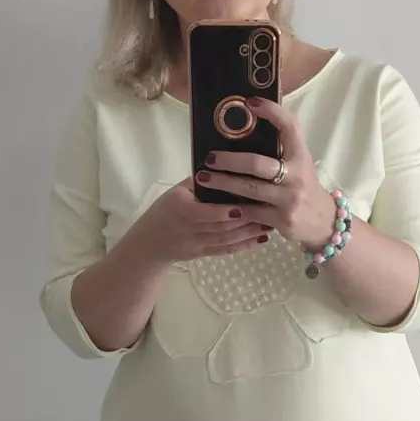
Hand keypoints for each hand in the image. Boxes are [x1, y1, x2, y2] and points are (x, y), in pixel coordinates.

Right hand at [128, 179, 271, 266]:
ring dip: (250, 232)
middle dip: (246, 220)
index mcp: (180, 209)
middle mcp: (190, 229)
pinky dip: (245, 246)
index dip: (224, 211)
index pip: (204, 212)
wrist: (150, 244)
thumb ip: (198, 182)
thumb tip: (225, 166)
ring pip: (227, 239)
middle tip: (268, 209)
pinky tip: (261, 240)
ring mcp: (197, 244)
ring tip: (270, 223)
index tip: (244, 204)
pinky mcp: (204, 254)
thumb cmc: (163, 211)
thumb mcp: (175, 192)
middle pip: (221, 226)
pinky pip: (226, 251)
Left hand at [193, 97, 336, 253]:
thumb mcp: (300, 164)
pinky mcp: (280, 219)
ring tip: (204, 177)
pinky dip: (230, 206)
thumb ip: (281, 149)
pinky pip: (249, 211)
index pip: (289, 126)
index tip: (250, 102)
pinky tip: (216, 202)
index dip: (271, 111)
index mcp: (301, 156)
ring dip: (222, 182)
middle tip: (210, 157)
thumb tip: (249, 125)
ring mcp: (288, 199)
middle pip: (257, 163)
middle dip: (229, 160)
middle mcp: (296, 176)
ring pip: (248, 188)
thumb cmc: (304, 187)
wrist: (323, 222)